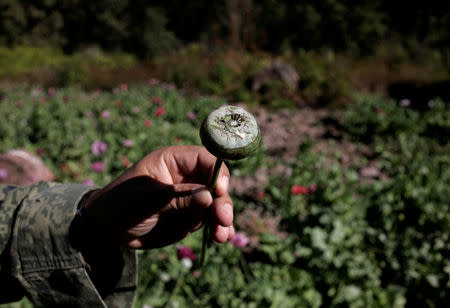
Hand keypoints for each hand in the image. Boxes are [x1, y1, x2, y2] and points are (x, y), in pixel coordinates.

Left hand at [82, 145, 234, 248]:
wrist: (107, 229)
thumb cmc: (121, 203)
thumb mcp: (147, 198)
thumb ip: (178, 197)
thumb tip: (209, 196)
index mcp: (173, 161)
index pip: (205, 158)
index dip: (217, 171)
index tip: (219, 191)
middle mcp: (186, 177)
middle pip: (215, 183)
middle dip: (222, 200)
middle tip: (223, 219)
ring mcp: (190, 197)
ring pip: (216, 203)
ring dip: (223, 218)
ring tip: (221, 235)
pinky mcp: (190, 216)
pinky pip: (210, 220)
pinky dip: (218, 228)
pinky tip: (222, 238)